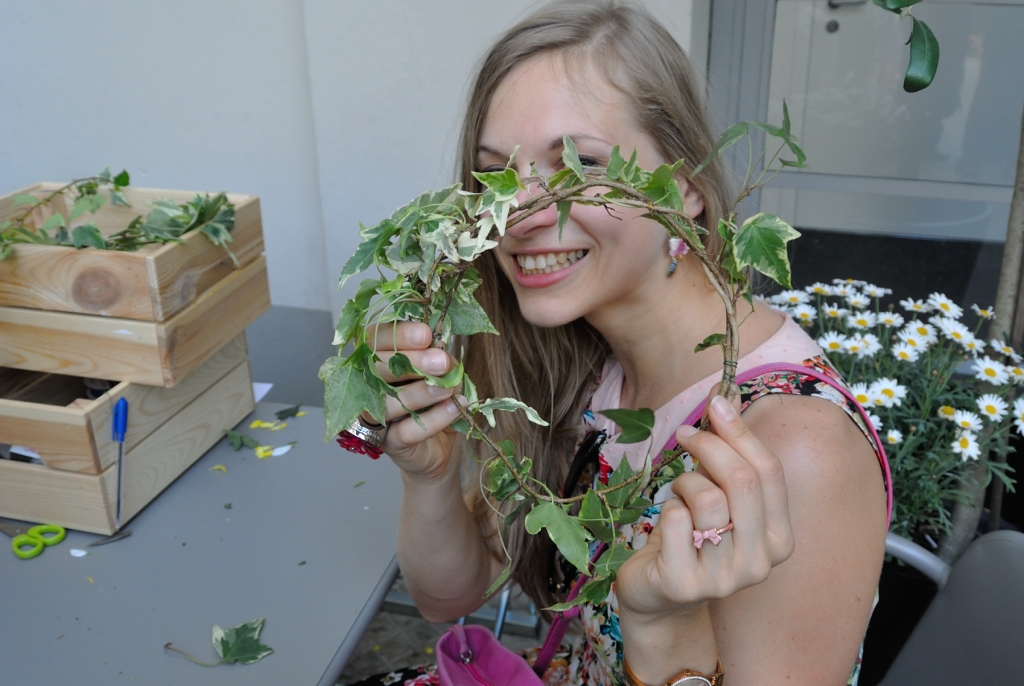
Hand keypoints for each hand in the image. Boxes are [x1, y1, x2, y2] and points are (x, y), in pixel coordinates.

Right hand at [365, 322, 461, 480]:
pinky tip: (454, 407)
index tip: (425, 334)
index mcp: (376, 359)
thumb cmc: (435, 400)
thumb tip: (442, 349)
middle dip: (411, 361)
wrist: (440, 445)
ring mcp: (374, 417)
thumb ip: (437, 358)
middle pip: (376, 369)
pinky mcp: (387, 443)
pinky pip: (405, 431)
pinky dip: (433, 418)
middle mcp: (367, 386)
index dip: (397, 335)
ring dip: (420, 392)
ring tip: (448, 388)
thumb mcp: (440, 373)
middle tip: (441, 361)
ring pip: (387, 402)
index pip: (375, 339)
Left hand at [615, 391, 795, 621]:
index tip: (715, 404)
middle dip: (710, 445)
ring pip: (707, 499)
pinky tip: (667, 523)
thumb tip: (724, 394)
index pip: (769, 472)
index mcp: (780, 538)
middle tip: (686, 434)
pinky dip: (666, 509)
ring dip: (685, 482)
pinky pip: (675, 519)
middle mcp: (760, 563)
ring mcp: (724, 578)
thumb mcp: (719, 493)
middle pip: (741, 481)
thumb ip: (729, 452)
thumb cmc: (692, 535)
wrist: (660, 596)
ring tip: (678, 492)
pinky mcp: (684, 583)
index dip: (740, 432)